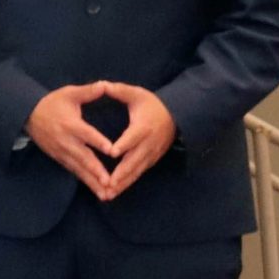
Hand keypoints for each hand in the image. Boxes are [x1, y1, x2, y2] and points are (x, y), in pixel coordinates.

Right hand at [25, 82, 116, 199]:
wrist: (27, 115)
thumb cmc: (51, 103)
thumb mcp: (68, 93)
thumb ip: (88, 91)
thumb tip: (105, 85)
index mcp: (70, 124)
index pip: (86, 134)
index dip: (98, 142)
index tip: (112, 151)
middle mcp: (66, 141)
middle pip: (83, 158)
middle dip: (96, 171)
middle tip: (110, 182)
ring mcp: (61, 152)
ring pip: (79, 169)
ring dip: (92, 182)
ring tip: (107, 194)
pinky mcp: (59, 158)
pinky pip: (74, 171)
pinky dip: (86, 182)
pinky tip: (97, 191)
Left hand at [100, 81, 177, 196]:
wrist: (175, 116)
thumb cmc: (151, 104)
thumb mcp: (136, 94)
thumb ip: (120, 91)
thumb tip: (103, 84)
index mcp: (143, 126)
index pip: (133, 137)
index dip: (123, 144)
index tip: (111, 153)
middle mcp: (148, 143)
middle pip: (134, 160)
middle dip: (121, 173)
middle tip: (107, 184)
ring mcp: (151, 154)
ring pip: (136, 171)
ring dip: (123, 183)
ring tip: (108, 193)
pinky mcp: (151, 160)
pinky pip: (139, 173)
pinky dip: (128, 183)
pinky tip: (116, 191)